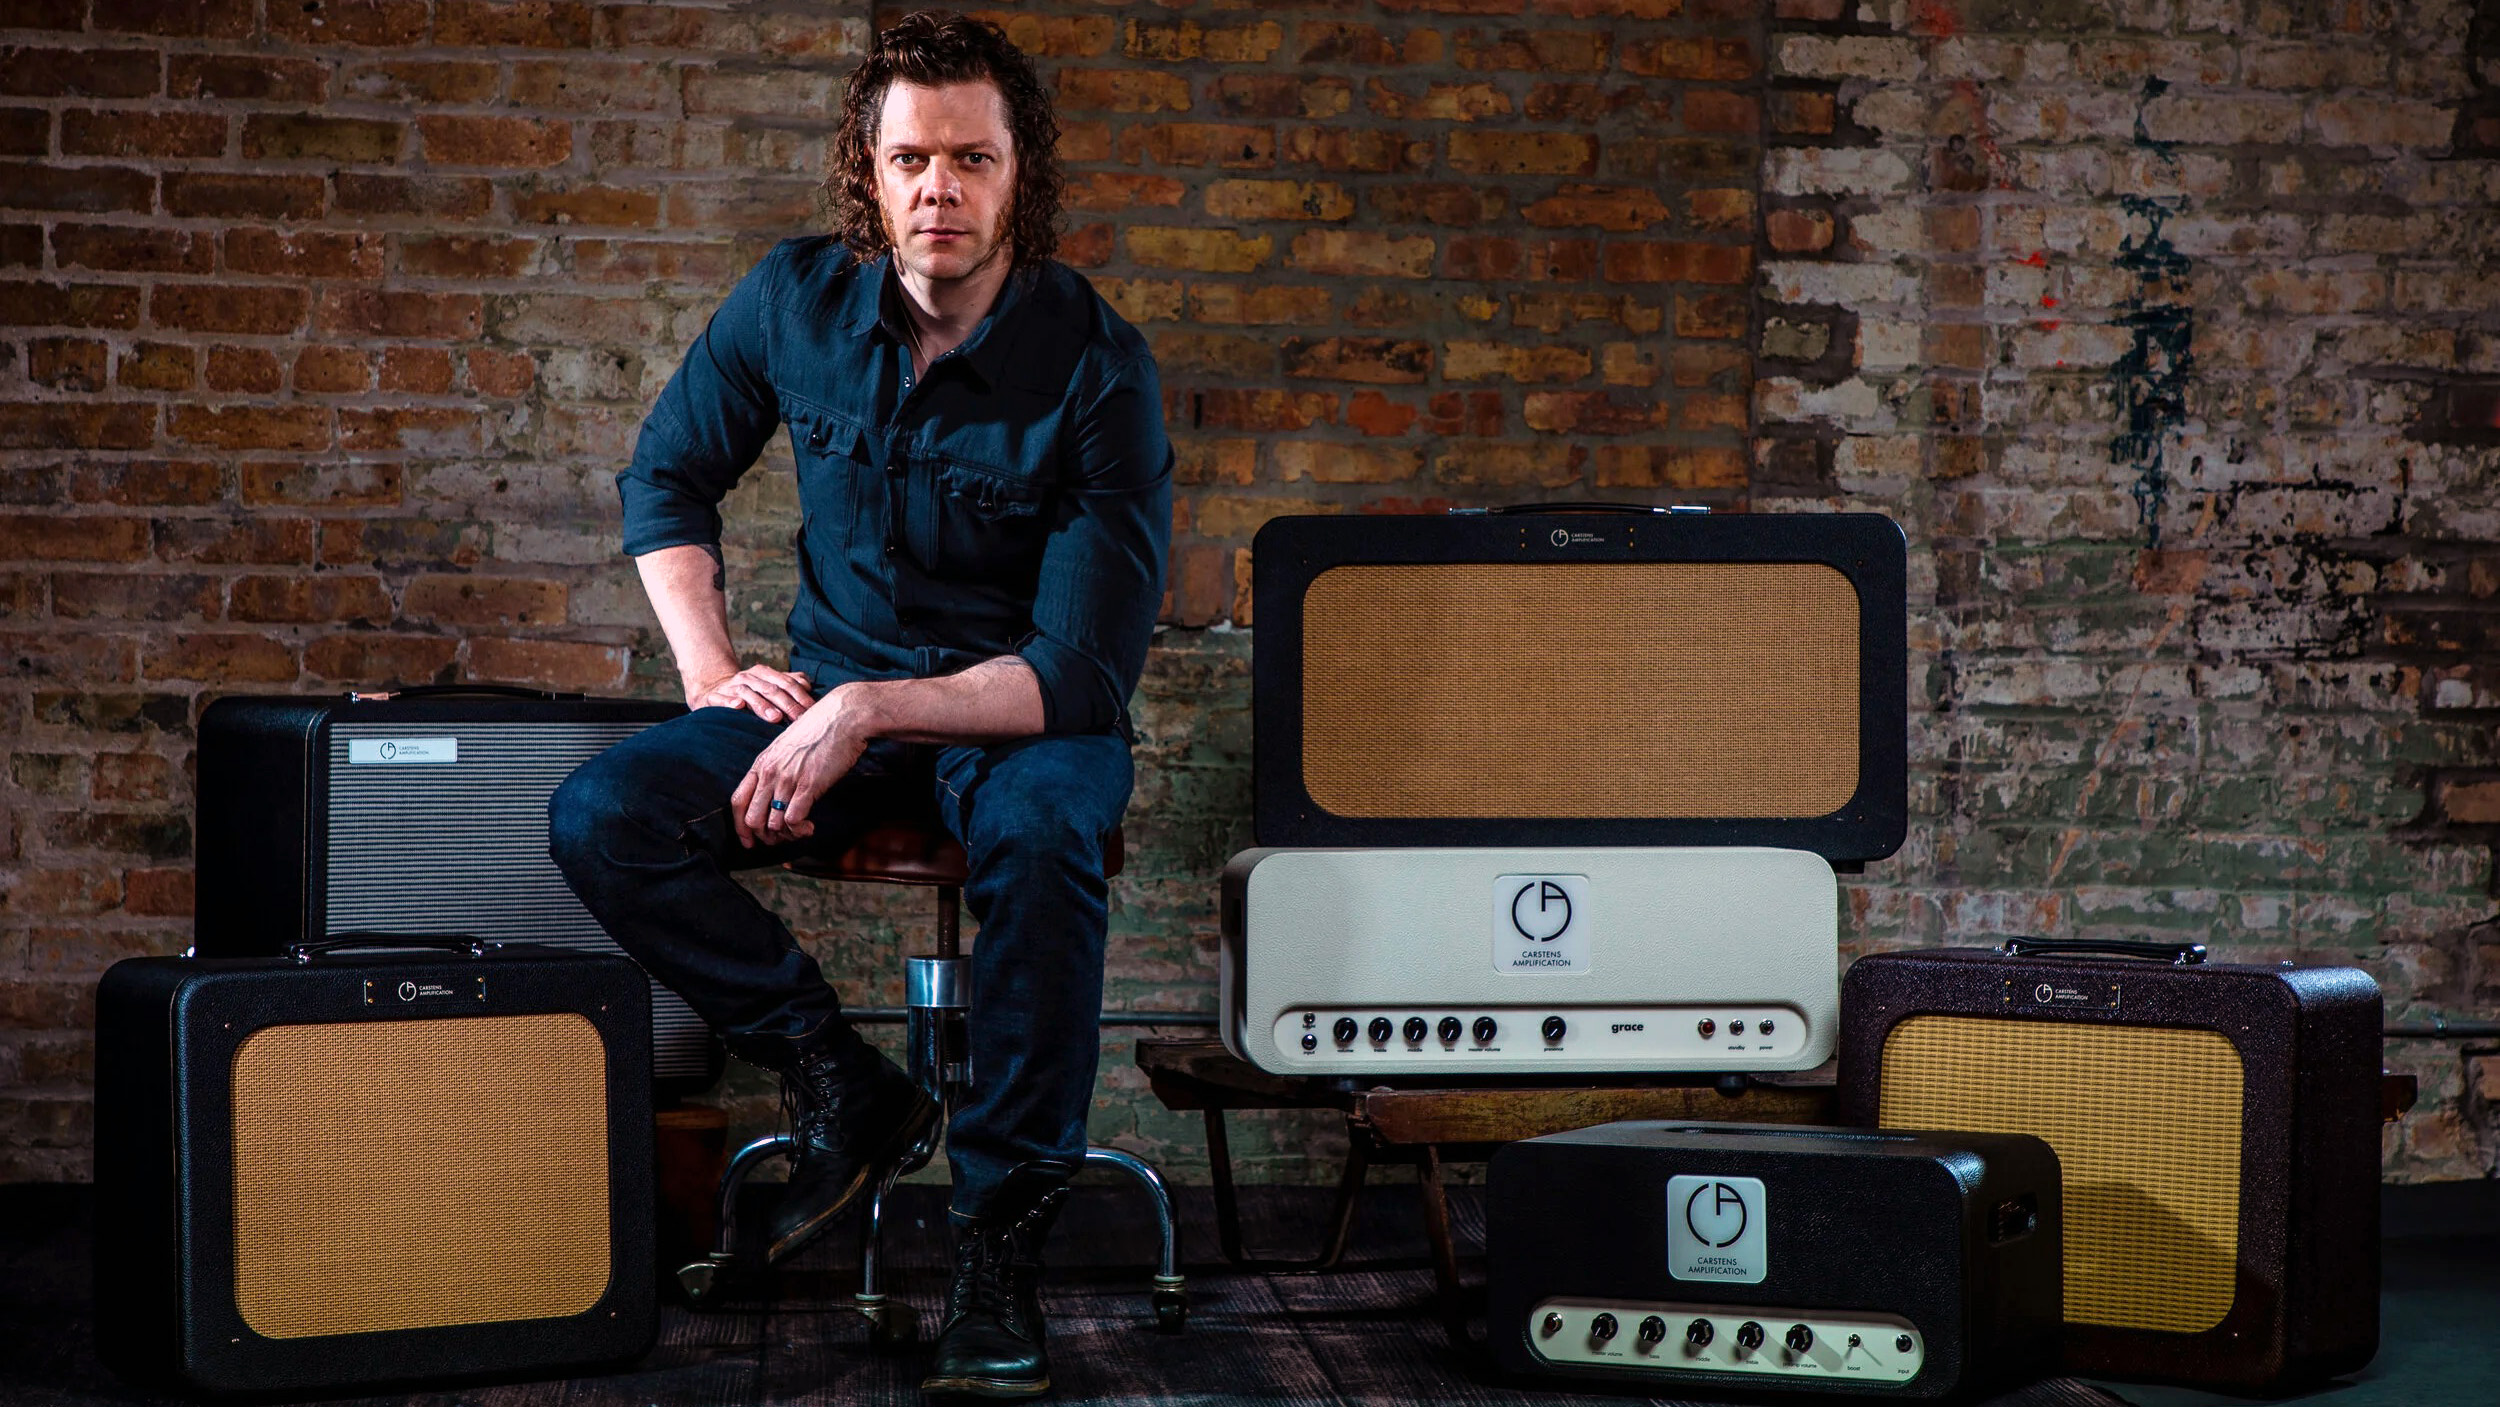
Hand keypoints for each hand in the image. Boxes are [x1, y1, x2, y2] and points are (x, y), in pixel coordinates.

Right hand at [689, 664, 814, 722]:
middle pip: (771, 689)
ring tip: (775, 717)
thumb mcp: (768, 685)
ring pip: (749, 694)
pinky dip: (730, 702)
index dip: (800, 696)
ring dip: (762, 705)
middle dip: (787, 705)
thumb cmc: (749, 692)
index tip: (811, 711)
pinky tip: (738, 706)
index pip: (786, 683)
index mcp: (764, 673)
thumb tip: (808, 685)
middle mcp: (748, 677)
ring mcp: (731, 687)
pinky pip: (722, 699)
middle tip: (798, 718)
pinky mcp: (714, 697)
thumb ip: (788, 683)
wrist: (713, 691)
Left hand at [728, 686, 872, 846]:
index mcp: (762, 763)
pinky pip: (793, 820)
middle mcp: (769, 772)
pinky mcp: (808, 785)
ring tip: (800, 831)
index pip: (737, 802)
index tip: (750, 841)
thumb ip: (777, 768)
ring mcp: (787, 779)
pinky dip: (800, 830)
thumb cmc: (820, 730)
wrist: (843, 717)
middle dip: (765, 836)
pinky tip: (810, 827)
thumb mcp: (787, 747)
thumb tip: (777, 793)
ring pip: (773, 824)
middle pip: (752, 819)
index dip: (740, 827)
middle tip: (782, 839)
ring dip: (786, 835)